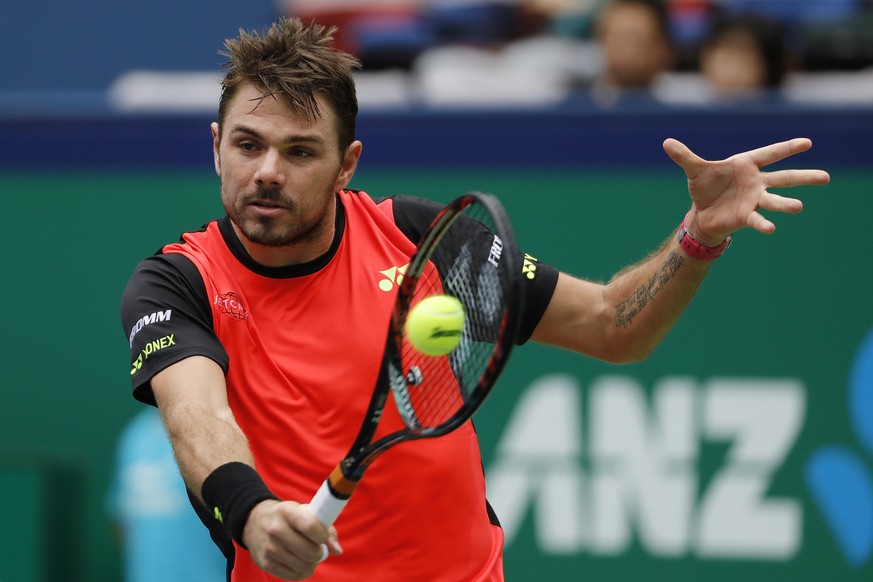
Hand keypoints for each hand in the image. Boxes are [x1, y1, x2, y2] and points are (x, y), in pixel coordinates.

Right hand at [243, 500, 342, 579]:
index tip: (322, 538)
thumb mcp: (304, 513)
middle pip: (309, 551)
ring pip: (302, 566)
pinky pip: (292, 576)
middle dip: (319, 554)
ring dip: (311, 564)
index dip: (323, 536)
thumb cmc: (288, 517)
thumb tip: (337, 551)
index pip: (311, 527)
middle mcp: (276, 529)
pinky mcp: (264, 563)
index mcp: (288, 511)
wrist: (255, 521)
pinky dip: (302, 573)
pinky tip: (301, 564)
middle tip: (318, 550)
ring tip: (310, 557)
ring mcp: (269, 548)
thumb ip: (326, 529)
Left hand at [662, 137, 829, 244]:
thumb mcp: (694, 170)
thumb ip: (684, 156)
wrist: (702, 213)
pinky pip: (757, 219)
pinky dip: (763, 223)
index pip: (770, 154)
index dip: (787, 149)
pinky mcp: (746, 216)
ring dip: (786, 203)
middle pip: (784, 178)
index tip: (807, 143)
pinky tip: (771, 228)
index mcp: (747, 164)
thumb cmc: (705, 187)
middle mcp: (756, 182)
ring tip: (799, 207)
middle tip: (826, 177)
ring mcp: (754, 200)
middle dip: (804, 177)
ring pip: (775, 200)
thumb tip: (666, 142)